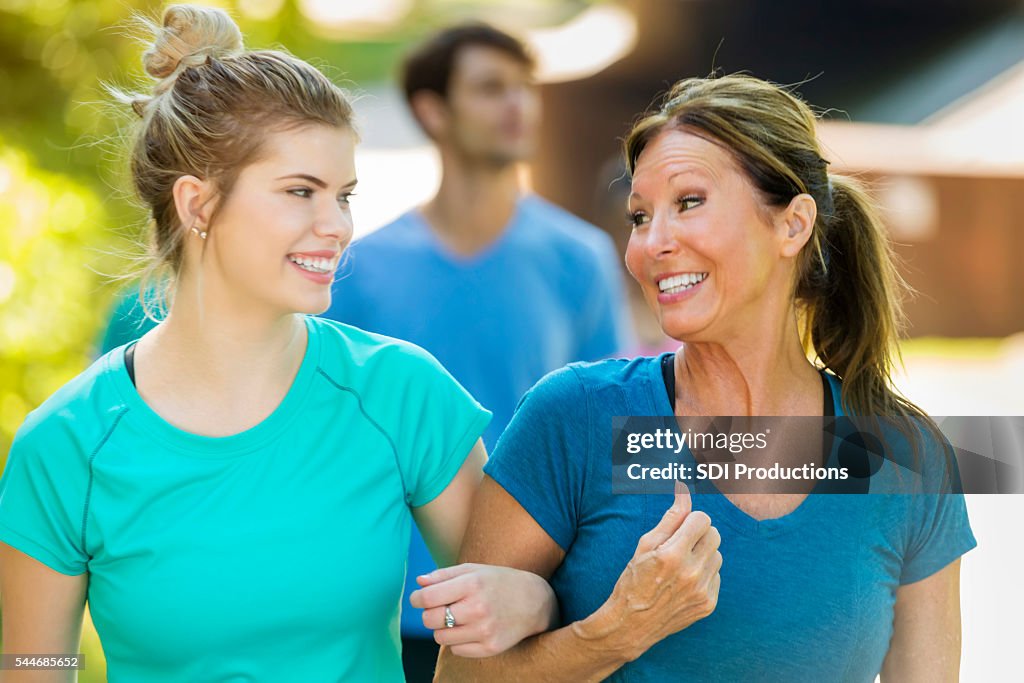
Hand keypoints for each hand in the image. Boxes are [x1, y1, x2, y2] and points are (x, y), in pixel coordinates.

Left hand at [410, 563, 557, 656]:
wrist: (535, 602)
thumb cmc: (499, 582)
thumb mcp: (474, 569)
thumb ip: (443, 574)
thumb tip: (419, 582)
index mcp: (472, 584)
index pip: (428, 598)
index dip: (417, 598)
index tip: (418, 598)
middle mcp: (478, 608)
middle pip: (430, 619)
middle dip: (429, 613)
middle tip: (439, 608)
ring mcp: (484, 631)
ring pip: (440, 637)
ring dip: (443, 628)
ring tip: (457, 618)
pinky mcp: (490, 648)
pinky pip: (456, 650)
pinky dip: (457, 641)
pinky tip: (470, 629)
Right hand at [581, 483, 721, 658]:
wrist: (632, 624)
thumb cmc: (634, 579)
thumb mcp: (645, 545)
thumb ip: (670, 518)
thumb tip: (684, 491)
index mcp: (672, 554)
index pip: (702, 519)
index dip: (690, 520)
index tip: (681, 528)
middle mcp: (690, 573)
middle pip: (715, 534)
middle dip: (700, 534)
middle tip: (682, 543)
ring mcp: (701, 591)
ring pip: (717, 555)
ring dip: (703, 555)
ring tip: (681, 565)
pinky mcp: (708, 604)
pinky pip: (717, 576)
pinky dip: (704, 574)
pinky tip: (685, 582)